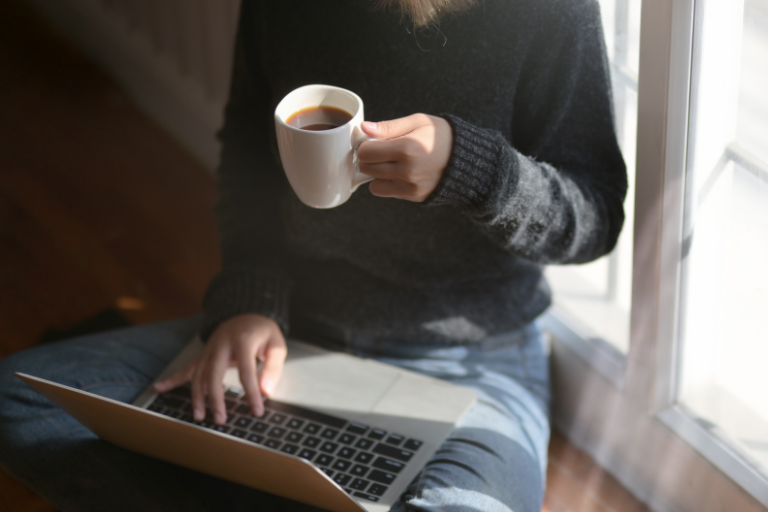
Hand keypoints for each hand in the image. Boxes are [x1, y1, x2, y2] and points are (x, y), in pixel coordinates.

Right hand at [154, 314, 286, 424]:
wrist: (247, 313)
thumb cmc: (263, 331)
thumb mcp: (277, 344)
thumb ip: (273, 367)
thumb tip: (266, 391)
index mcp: (243, 340)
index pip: (246, 371)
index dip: (251, 393)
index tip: (257, 411)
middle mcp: (222, 344)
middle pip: (214, 373)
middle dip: (215, 398)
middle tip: (220, 419)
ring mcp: (210, 349)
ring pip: (198, 374)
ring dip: (197, 396)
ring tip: (199, 416)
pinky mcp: (204, 354)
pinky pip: (187, 368)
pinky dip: (173, 379)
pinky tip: (159, 388)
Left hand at [358, 114, 452, 201]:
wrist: (467, 160)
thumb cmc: (442, 136)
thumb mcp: (418, 122)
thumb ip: (389, 127)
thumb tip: (364, 128)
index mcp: (406, 148)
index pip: (366, 152)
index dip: (365, 145)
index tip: (373, 141)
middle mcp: (407, 171)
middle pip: (367, 168)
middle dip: (369, 159)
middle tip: (381, 151)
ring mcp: (410, 186)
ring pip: (373, 184)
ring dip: (377, 174)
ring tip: (391, 163)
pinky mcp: (413, 196)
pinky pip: (387, 192)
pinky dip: (388, 183)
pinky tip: (400, 173)